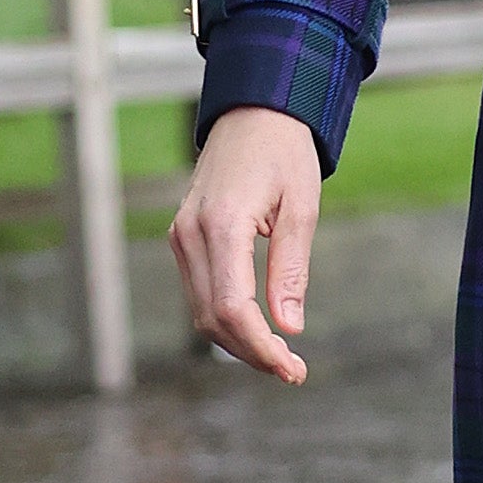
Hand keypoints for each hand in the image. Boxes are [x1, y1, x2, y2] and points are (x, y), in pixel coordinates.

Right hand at [169, 105, 321, 385]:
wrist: (253, 112)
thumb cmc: (284, 152)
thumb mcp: (302, 207)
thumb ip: (291, 269)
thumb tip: (288, 326)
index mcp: (222, 224)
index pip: (234, 307)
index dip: (261, 347)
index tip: (293, 369)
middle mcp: (191, 234)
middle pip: (213, 318)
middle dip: (252, 352)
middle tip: (293, 371)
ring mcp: (181, 236)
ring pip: (202, 312)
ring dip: (238, 341)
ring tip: (280, 356)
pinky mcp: (183, 238)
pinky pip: (200, 293)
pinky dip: (226, 319)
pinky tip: (258, 328)